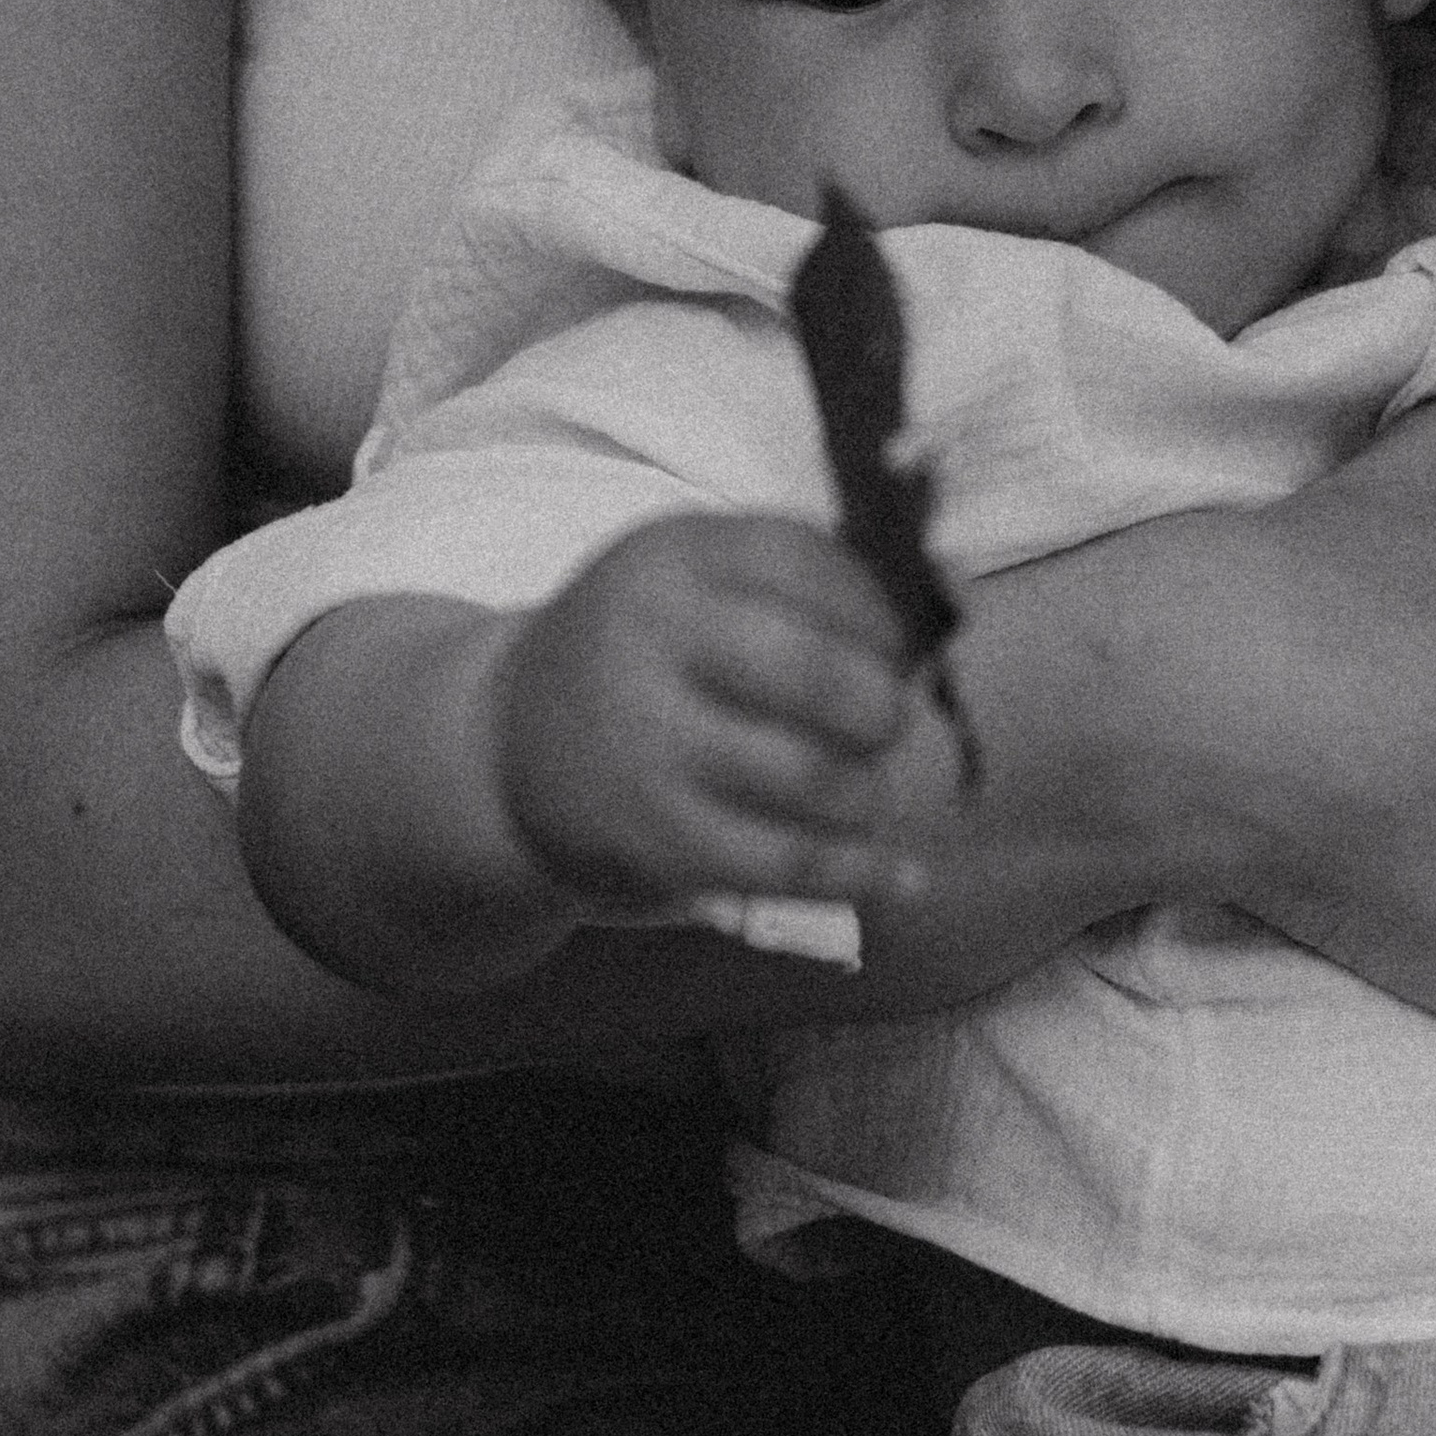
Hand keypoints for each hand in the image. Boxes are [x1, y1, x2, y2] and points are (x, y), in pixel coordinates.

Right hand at [496, 512, 925, 918]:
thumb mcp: (685, 578)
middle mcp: (654, 645)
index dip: (876, 607)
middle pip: (818, 673)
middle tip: (885, 718)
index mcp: (671, 560)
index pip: (805, 564)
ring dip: (868, 788)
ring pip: (814, 778)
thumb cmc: (636, 652)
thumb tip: (933, 612)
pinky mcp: (658, 842)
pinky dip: (863, 873)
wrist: (502, 746)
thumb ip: (791, 582)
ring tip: (863, 785)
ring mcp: (652, 748)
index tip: (899, 640)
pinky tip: (905, 874)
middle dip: (881, 702)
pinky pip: (788, 865)